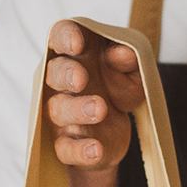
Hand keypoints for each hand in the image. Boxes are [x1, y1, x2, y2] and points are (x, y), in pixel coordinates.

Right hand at [45, 21, 145, 168]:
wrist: (118, 127)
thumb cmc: (118, 86)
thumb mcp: (132, 71)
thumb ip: (129, 59)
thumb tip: (124, 52)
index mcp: (75, 54)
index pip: (60, 36)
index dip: (65, 37)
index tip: (77, 43)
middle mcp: (62, 82)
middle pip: (53, 73)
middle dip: (65, 74)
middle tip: (81, 78)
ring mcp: (61, 113)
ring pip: (59, 109)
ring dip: (78, 109)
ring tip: (100, 110)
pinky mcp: (68, 143)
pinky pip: (66, 148)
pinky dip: (80, 150)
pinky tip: (95, 149)